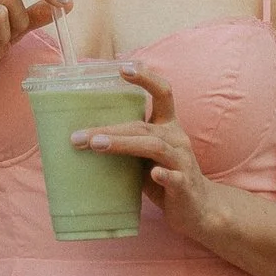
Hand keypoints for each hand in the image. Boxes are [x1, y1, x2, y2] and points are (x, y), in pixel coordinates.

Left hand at [74, 64, 226, 245]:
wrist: (197, 208)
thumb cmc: (164, 177)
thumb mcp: (145, 155)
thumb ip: (125, 142)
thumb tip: (82, 136)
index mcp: (167, 126)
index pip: (162, 93)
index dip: (146, 78)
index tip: (123, 67)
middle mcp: (176, 138)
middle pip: (142, 126)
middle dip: (109, 129)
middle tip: (79, 136)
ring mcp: (182, 161)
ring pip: (153, 146)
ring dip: (124, 144)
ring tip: (97, 145)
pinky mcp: (184, 185)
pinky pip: (174, 177)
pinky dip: (164, 175)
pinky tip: (154, 174)